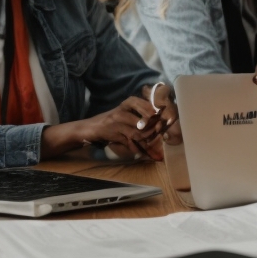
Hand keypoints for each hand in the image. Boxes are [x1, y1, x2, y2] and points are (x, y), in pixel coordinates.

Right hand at [41, 94, 166, 160]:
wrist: (89, 128)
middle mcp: (123, 110)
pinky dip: (137, 149)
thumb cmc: (111, 122)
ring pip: (138, 132)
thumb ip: (141, 118)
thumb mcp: (126, 115)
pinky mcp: (113, 132)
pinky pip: (129, 141)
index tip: (167, 121)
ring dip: (147, 141)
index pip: (146, 104)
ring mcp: (117, 121)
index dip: (157, 113)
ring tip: (155, 149)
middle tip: (161, 137)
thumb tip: (160, 126)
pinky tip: (143, 154)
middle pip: (145, 119)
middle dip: (155, 130)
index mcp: (128, 102)